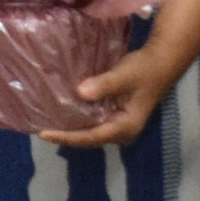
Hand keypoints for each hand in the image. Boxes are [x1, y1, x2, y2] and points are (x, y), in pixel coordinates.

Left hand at [42, 43, 183, 150]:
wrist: (160, 62)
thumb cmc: (144, 70)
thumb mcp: (124, 76)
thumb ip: (104, 85)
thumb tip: (80, 92)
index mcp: (125, 128)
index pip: (91, 137)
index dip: (67, 137)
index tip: (45, 134)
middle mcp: (120, 132)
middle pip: (88, 139)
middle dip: (65, 135)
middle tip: (40, 129)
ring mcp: (117, 125)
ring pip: (89, 131)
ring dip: (70, 128)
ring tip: (46, 123)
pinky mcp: (114, 116)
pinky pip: (91, 122)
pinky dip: (77, 118)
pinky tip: (62, 112)